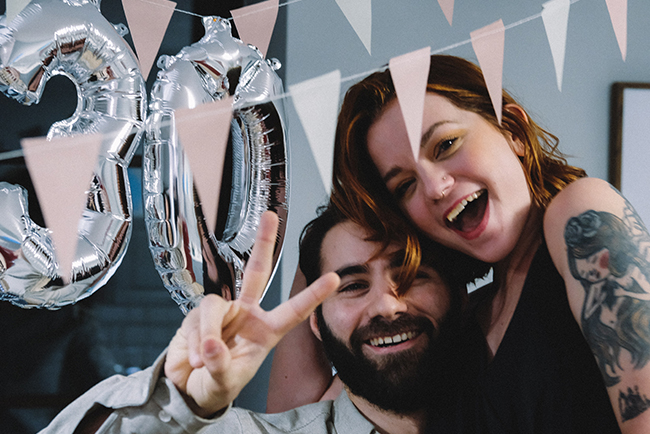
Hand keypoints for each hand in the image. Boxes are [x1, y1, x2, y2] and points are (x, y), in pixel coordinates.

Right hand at [164, 211, 339, 416]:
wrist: (186, 390)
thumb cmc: (215, 386)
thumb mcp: (223, 383)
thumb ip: (219, 365)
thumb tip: (211, 345)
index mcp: (265, 332)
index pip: (294, 311)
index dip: (313, 295)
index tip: (334, 277)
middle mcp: (246, 315)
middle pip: (256, 272)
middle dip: (263, 243)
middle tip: (270, 217)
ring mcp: (221, 312)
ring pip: (215, 306)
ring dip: (208, 331)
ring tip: (202, 359)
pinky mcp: (196, 314)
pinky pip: (196, 320)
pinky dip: (194, 341)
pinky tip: (192, 358)